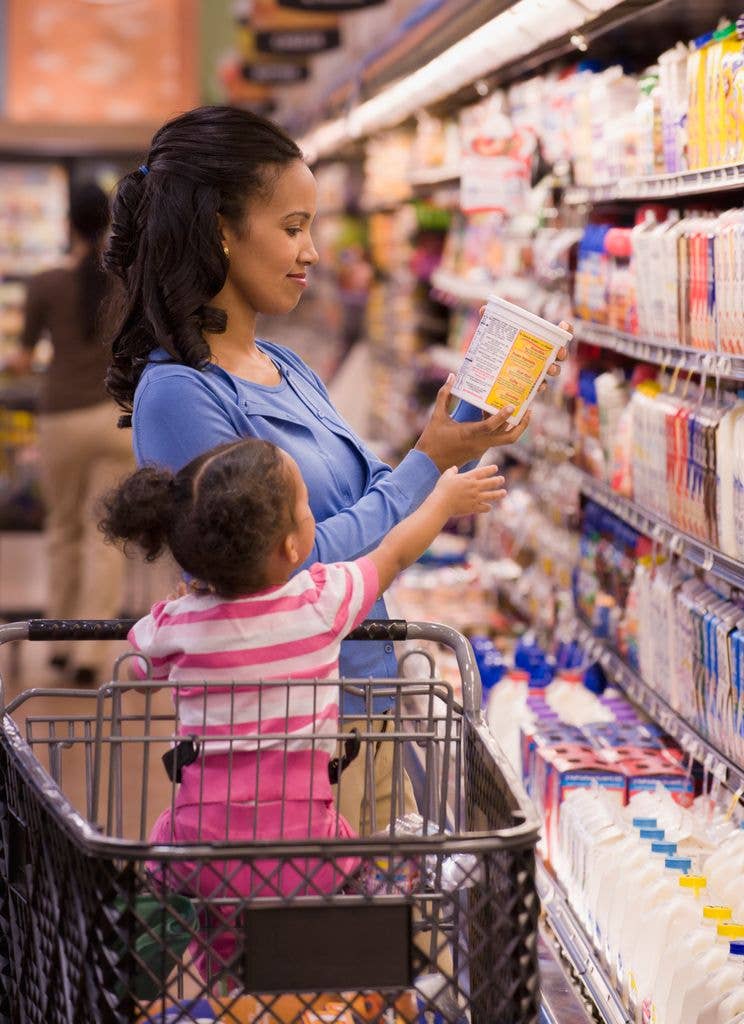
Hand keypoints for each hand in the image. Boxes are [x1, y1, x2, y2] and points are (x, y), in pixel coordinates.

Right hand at [415, 375, 532, 471]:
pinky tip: (497, 416)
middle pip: (509, 438)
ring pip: (504, 439)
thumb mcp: (436, 416)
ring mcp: (481, 449)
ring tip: (520, 412)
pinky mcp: (480, 451)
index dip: (503, 415)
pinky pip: (495, 439)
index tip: (512, 405)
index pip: (490, 425)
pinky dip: (500, 428)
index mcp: (470, 434)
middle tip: (528, 410)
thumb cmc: (432, 440)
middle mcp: (480, 443)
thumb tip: (451, 376)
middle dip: (522, 425)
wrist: (429, 464)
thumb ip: (444, 395)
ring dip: (514, 427)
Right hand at [433, 464, 506, 516]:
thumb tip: (455, 468)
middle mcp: (474, 487)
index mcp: (468, 478)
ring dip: (499, 494)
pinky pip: (485, 507)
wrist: (441, 504)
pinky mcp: (474, 507)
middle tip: (502, 479)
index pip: (483, 471)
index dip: (491, 469)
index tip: (495, 468)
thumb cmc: (442, 489)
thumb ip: (452, 471)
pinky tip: (488, 506)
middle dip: (498, 480)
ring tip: (504, 492)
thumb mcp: (446, 476)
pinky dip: (487, 507)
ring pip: (492, 495)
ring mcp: (475, 498)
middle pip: (491, 482)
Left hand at [476, 309, 572, 393]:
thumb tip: (483, 309)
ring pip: (553, 370)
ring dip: (555, 369)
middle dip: (562, 352)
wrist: (489, 371)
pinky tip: (539, 386)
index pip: (557, 333)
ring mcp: (537, 370)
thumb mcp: (494, 334)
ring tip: (550, 368)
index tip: (564, 326)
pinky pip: (540, 386)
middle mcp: (541, 355)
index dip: (565, 329)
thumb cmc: (498, 348)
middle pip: (559, 354)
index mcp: (537, 339)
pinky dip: (541, 386)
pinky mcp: (530, 384)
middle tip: (559, 351)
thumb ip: (490, 321)